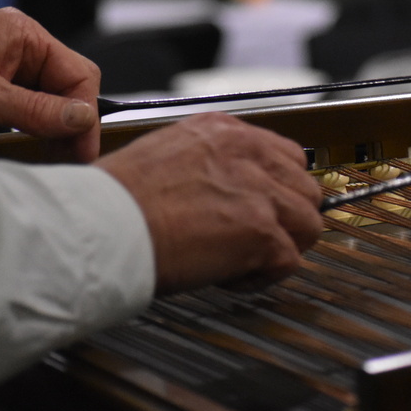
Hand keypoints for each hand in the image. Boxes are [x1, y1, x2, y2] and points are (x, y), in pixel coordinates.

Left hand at [0, 8, 101, 161]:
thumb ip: (35, 109)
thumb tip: (82, 119)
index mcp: (23, 34)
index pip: (78, 74)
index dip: (86, 114)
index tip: (84, 149)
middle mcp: (19, 47)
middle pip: (67, 88)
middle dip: (72, 124)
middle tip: (71, 160)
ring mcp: (6, 68)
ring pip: (50, 101)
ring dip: (54, 129)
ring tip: (54, 158)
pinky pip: (28, 108)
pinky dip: (35, 130)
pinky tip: (34, 148)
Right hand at [96, 112, 322, 293]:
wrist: (103, 227)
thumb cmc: (116, 202)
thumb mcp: (166, 156)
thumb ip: (208, 165)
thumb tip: (225, 190)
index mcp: (223, 133)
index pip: (285, 156)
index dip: (277, 189)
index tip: (264, 208)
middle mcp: (247, 155)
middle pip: (305, 189)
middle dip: (286, 219)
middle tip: (255, 239)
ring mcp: (259, 192)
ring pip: (308, 224)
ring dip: (281, 247)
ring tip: (243, 259)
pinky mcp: (262, 232)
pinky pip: (289, 261)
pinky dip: (262, 277)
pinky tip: (230, 277)